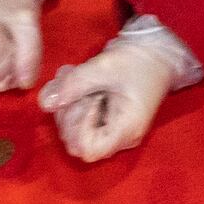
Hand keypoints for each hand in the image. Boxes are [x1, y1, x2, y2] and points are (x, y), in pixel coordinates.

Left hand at [38, 17, 201, 161]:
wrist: (157, 53)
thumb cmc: (137, 60)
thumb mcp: (104, 67)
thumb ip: (74, 84)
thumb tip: (47, 103)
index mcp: (126, 129)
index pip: (88, 150)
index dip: (79, 127)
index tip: (90, 100)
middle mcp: (120, 138)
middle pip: (76, 143)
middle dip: (69, 113)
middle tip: (77, 85)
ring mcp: (113, 132)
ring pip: (73, 133)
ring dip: (67, 104)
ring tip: (73, 76)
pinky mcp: (105, 123)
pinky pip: (79, 123)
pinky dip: (71, 102)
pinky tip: (75, 81)